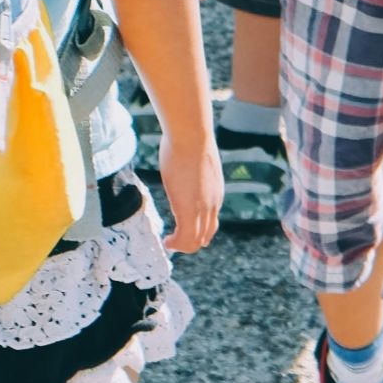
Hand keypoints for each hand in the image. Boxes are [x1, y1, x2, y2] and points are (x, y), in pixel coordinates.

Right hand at [158, 129, 221, 254]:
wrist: (192, 135)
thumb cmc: (190, 140)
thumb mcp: (196, 161)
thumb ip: (193, 170)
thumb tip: (183, 159)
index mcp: (215, 193)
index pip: (211, 221)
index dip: (198, 230)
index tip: (182, 230)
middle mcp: (212, 204)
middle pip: (205, 235)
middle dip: (190, 242)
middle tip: (174, 241)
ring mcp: (202, 208)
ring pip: (196, 240)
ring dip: (182, 246)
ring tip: (170, 243)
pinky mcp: (188, 208)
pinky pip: (185, 237)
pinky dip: (176, 244)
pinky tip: (167, 241)